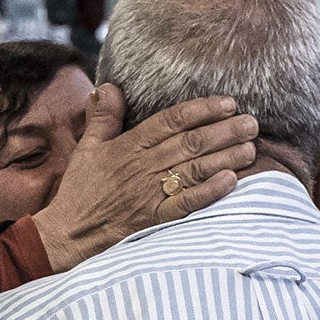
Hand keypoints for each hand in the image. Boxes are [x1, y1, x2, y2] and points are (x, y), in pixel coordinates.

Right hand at [32, 86, 260, 272]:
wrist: (67, 233)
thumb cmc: (80, 191)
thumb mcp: (87, 148)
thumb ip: (103, 117)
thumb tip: (111, 86)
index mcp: (127, 146)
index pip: (170, 121)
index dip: (202, 110)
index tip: (228, 103)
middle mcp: (141, 167)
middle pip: (189, 143)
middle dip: (224, 131)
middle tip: (252, 123)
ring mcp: (149, 193)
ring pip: (192, 169)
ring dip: (224, 157)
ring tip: (250, 148)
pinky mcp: (153, 218)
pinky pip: (185, 203)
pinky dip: (208, 192)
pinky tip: (231, 181)